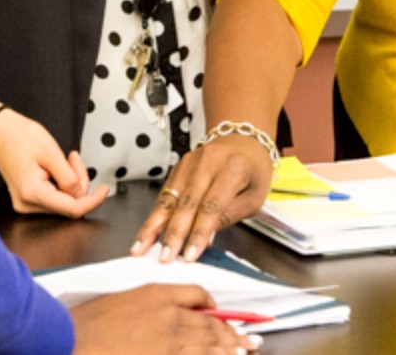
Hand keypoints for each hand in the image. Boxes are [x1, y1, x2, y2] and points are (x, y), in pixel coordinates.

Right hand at [0, 110, 112, 218]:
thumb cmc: (19, 137)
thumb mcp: (51, 153)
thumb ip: (69, 178)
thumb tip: (80, 195)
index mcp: (33, 193)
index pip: (72, 209)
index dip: (93, 201)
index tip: (104, 190)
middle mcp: (27, 204)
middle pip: (68, 204)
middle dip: (79, 183)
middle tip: (74, 158)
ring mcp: (26, 203)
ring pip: (62, 201)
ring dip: (71, 181)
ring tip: (66, 159)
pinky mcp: (27, 198)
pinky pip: (54, 196)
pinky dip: (62, 182)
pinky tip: (58, 166)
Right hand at [72, 284, 257, 354]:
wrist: (71, 340)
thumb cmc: (87, 324)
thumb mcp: (119, 301)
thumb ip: (147, 304)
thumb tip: (163, 312)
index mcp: (157, 295)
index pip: (196, 295)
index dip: (212, 307)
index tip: (221, 315)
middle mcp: (169, 316)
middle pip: (210, 324)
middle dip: (232, 334)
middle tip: (248, 340)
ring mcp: (170, 343)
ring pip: (209, 345)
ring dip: (229, 349)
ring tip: (244, 351)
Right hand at [131, 135, 273, 261]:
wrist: (242, 138)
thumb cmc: (253, 169)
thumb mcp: (254, 197)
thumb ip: (229, 216)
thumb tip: (206, 239)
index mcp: (233, 169)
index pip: (212, 206)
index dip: (199, 232)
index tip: (190, 254)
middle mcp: (208, 162)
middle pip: (186, 202)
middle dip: (173, 233)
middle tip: (164, 256)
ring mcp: (190, 162)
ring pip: (169, 198)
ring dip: (154, 225)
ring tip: (142, 246)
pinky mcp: (178, 166)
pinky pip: (165, 193)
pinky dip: (155, 214)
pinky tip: (147, 230)